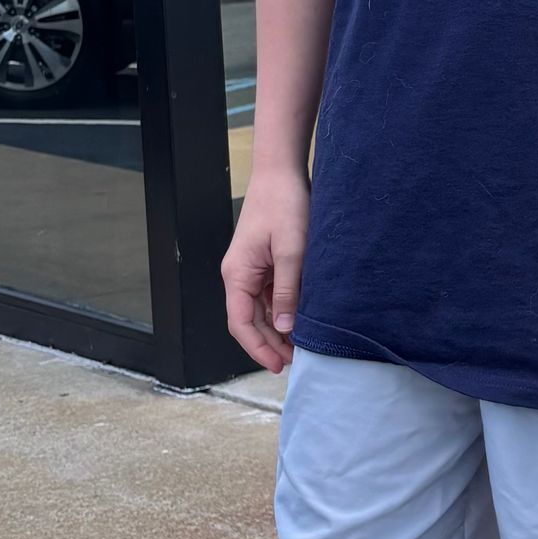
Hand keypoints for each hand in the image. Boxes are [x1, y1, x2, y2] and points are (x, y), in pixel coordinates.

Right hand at [223, 167, 310, 371]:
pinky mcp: (264, 264)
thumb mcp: (291, 251)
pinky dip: (282, 312)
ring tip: (300, 346)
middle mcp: (239, 275)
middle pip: (249, 321)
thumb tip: (284, 327)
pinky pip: (269, 296)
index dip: (258, 348)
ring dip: (276, 330)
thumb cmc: (284, 205)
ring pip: (260, 311)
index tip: (279, 365)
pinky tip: (299, 321)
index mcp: (238, 274)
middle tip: (295, 361)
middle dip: (269, 344)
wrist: (282, 173)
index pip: (241, 323)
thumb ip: (288, 290)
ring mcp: (251, 270)